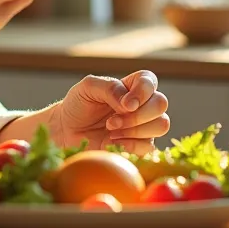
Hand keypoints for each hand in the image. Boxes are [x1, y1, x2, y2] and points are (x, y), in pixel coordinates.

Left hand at [48, 71, 168, 155]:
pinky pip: (149, 146)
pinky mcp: (138, 145)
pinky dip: (130, 145)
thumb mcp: (88, 87)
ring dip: (135, 130)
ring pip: (161, 125)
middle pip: (161, 104)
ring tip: (111, 130)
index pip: (150, 81)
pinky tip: (112, 142)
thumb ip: (110, 88)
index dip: (142, 92)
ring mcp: (143, 125)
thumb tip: (129, 103)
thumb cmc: (78, 104)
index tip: (125, 104)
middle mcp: (142, 104)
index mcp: (132, 85)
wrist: (67, 130)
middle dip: (138, 115)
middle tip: (112, 121)